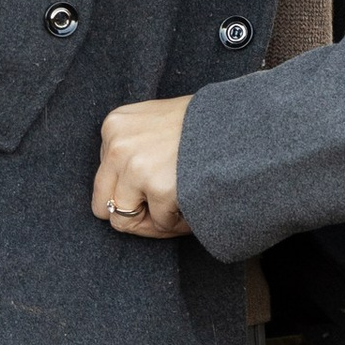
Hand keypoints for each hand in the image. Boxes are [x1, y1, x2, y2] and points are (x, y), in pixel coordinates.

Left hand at [95, 96, 193, 238]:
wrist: (242, 122)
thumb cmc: (204, 123)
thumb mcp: (157, 121)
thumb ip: (134, 147)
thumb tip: (119, 195)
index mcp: (115, 126)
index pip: (103, 177)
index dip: (130, 188)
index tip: (153, 189)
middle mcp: (117, 146)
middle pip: (102, 204)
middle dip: (131, 211)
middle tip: (158, 211)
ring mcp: (136, 168)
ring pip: (125, 219)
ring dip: (153, 220)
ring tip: (177, 210)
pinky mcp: (160, 189)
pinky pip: (161, 223)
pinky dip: (180, 222)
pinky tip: (194, 204)